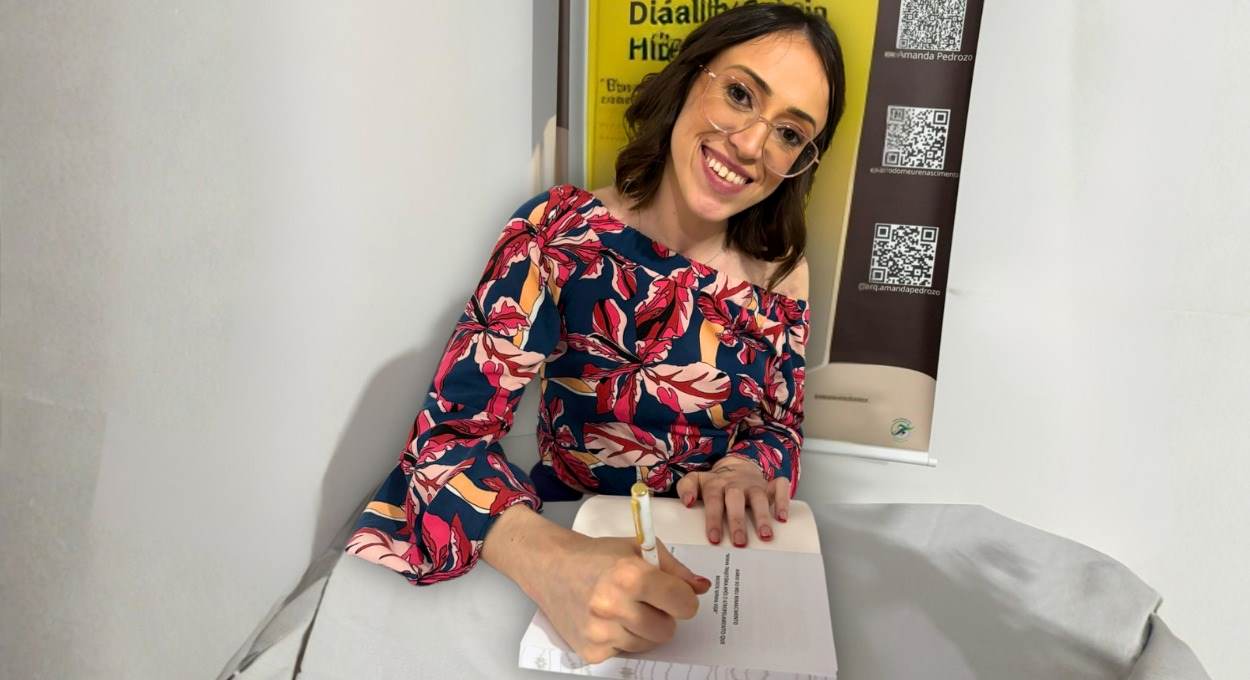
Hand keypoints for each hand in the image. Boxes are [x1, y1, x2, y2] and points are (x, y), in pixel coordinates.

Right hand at [529, 533, 710, 663]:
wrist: (551, 566)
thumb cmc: (597, 555)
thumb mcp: (638, 549)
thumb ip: (675, 569)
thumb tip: (701, 588)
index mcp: (631, 576)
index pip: (684, 604)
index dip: (683, 598)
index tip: (675, 594)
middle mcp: (614, 606)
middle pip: (668, 630)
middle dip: (663, 616)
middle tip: (645, 600)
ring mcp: (600, 632)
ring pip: (648, 644)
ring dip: (643, 629)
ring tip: (624, 608)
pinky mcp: (590, 650)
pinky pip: (625, 652)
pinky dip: (622, 639)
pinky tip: (607, 620)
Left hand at [675, 456, 790, 546]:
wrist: (737, 465)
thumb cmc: (716, 483)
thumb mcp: (696, 481)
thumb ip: (686, 488)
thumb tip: (687, 502)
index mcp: (716, 485)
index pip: (713, 500)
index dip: (713, 519)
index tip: (714, 539)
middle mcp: (735, 484)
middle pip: (736, 500)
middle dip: (737, 521)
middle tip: (739, 543)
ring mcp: (754, 484)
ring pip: (759, 497)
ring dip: (762, 516)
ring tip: (765, 536)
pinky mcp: (770, 484)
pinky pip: (780, 488)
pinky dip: (783, 501)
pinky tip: (783, 518)